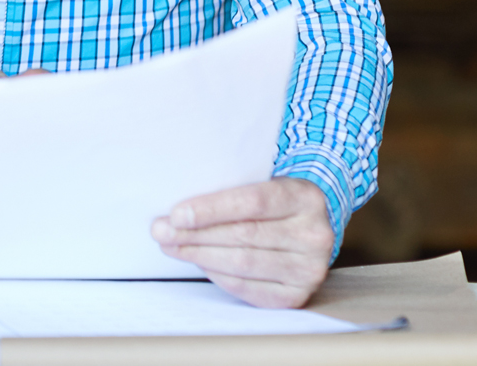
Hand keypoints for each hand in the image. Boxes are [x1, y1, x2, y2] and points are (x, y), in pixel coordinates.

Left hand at [151, 178, 332, 307]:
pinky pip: (249, 288)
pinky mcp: (298, 295)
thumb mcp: (259, 182)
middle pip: (244, 235)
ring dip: (199, 256)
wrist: (305, 227)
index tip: (176, 215)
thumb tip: (175, 211)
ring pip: (244, 263)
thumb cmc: (270, 201)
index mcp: (306, 197)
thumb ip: (226, 189)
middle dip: (195, 235)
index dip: (211, 209)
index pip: (253, 202)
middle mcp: (315, 235)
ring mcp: (310, 269)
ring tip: (171, 246)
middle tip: (161, 232)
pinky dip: (218, 275)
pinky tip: (199, 263)